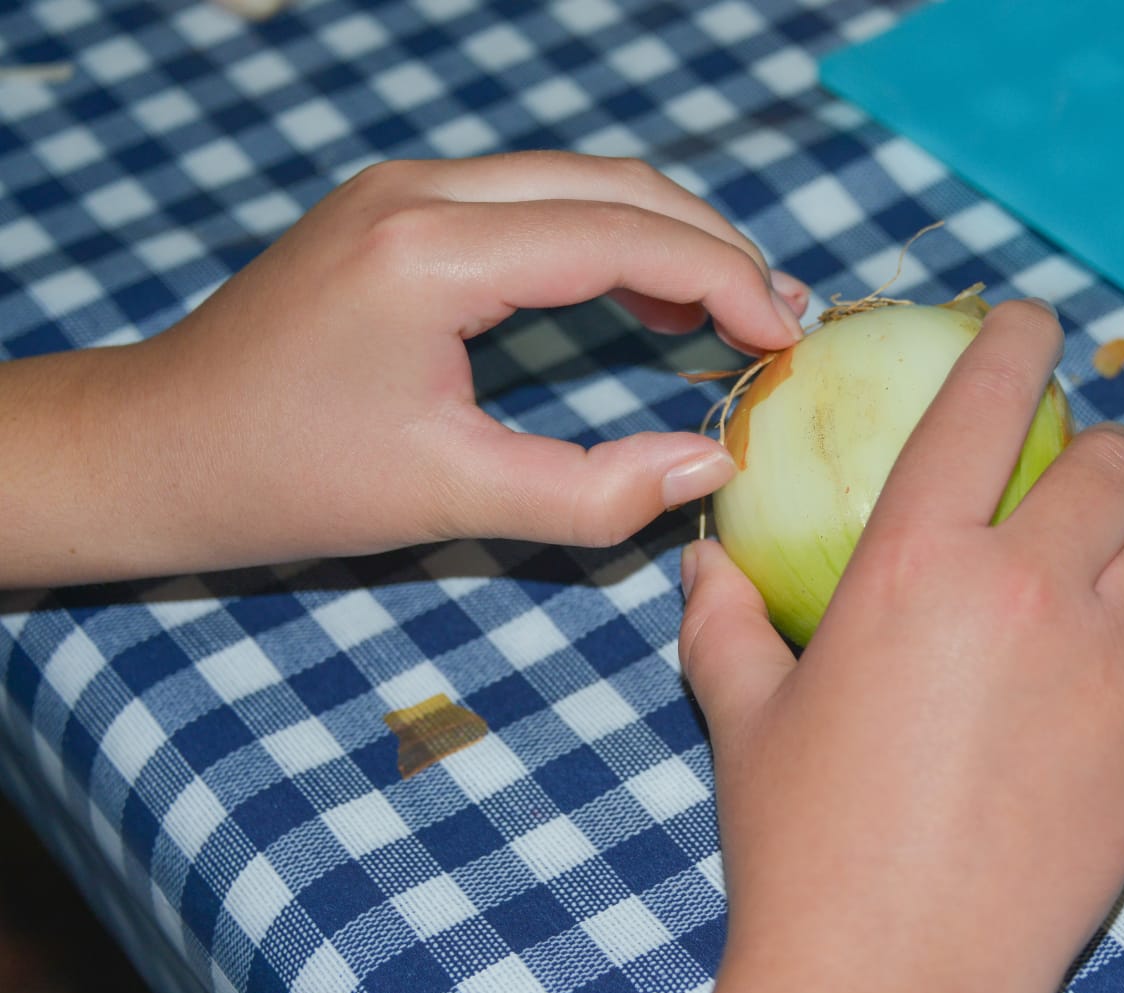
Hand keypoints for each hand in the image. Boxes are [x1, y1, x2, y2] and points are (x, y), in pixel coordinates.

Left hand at [0, 152, 808, 585]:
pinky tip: (644, 299)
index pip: (621, 234)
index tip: (786, 339)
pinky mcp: (397, 209)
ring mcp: (404, 190)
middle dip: (711, 246)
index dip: (723, 279)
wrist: (157, 447)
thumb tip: (711, 461)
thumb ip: (593, 492)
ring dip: (664, 237)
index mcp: (433, 250)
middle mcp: (421, 192)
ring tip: (733, 311)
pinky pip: (532, 201)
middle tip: (779, 320)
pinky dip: (605, 240)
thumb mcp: (450, 499)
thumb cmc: (286, 479)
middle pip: (612, 184)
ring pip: (576, 182)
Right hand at [678, 300, 1123, 992]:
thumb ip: (724, 621)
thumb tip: (705, 564)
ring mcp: (1107, 672)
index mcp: (919, 563)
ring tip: (1079, 591)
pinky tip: (1063, 726)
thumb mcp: (746, 717)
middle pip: (1115, 468)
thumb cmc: (802, 841)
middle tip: (1068, 477)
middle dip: (1102, 451)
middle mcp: (1029, 593)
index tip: (1029, 320)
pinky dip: (1117, 675)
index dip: (1016, 339)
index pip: (988, 402)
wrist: (891, 977)